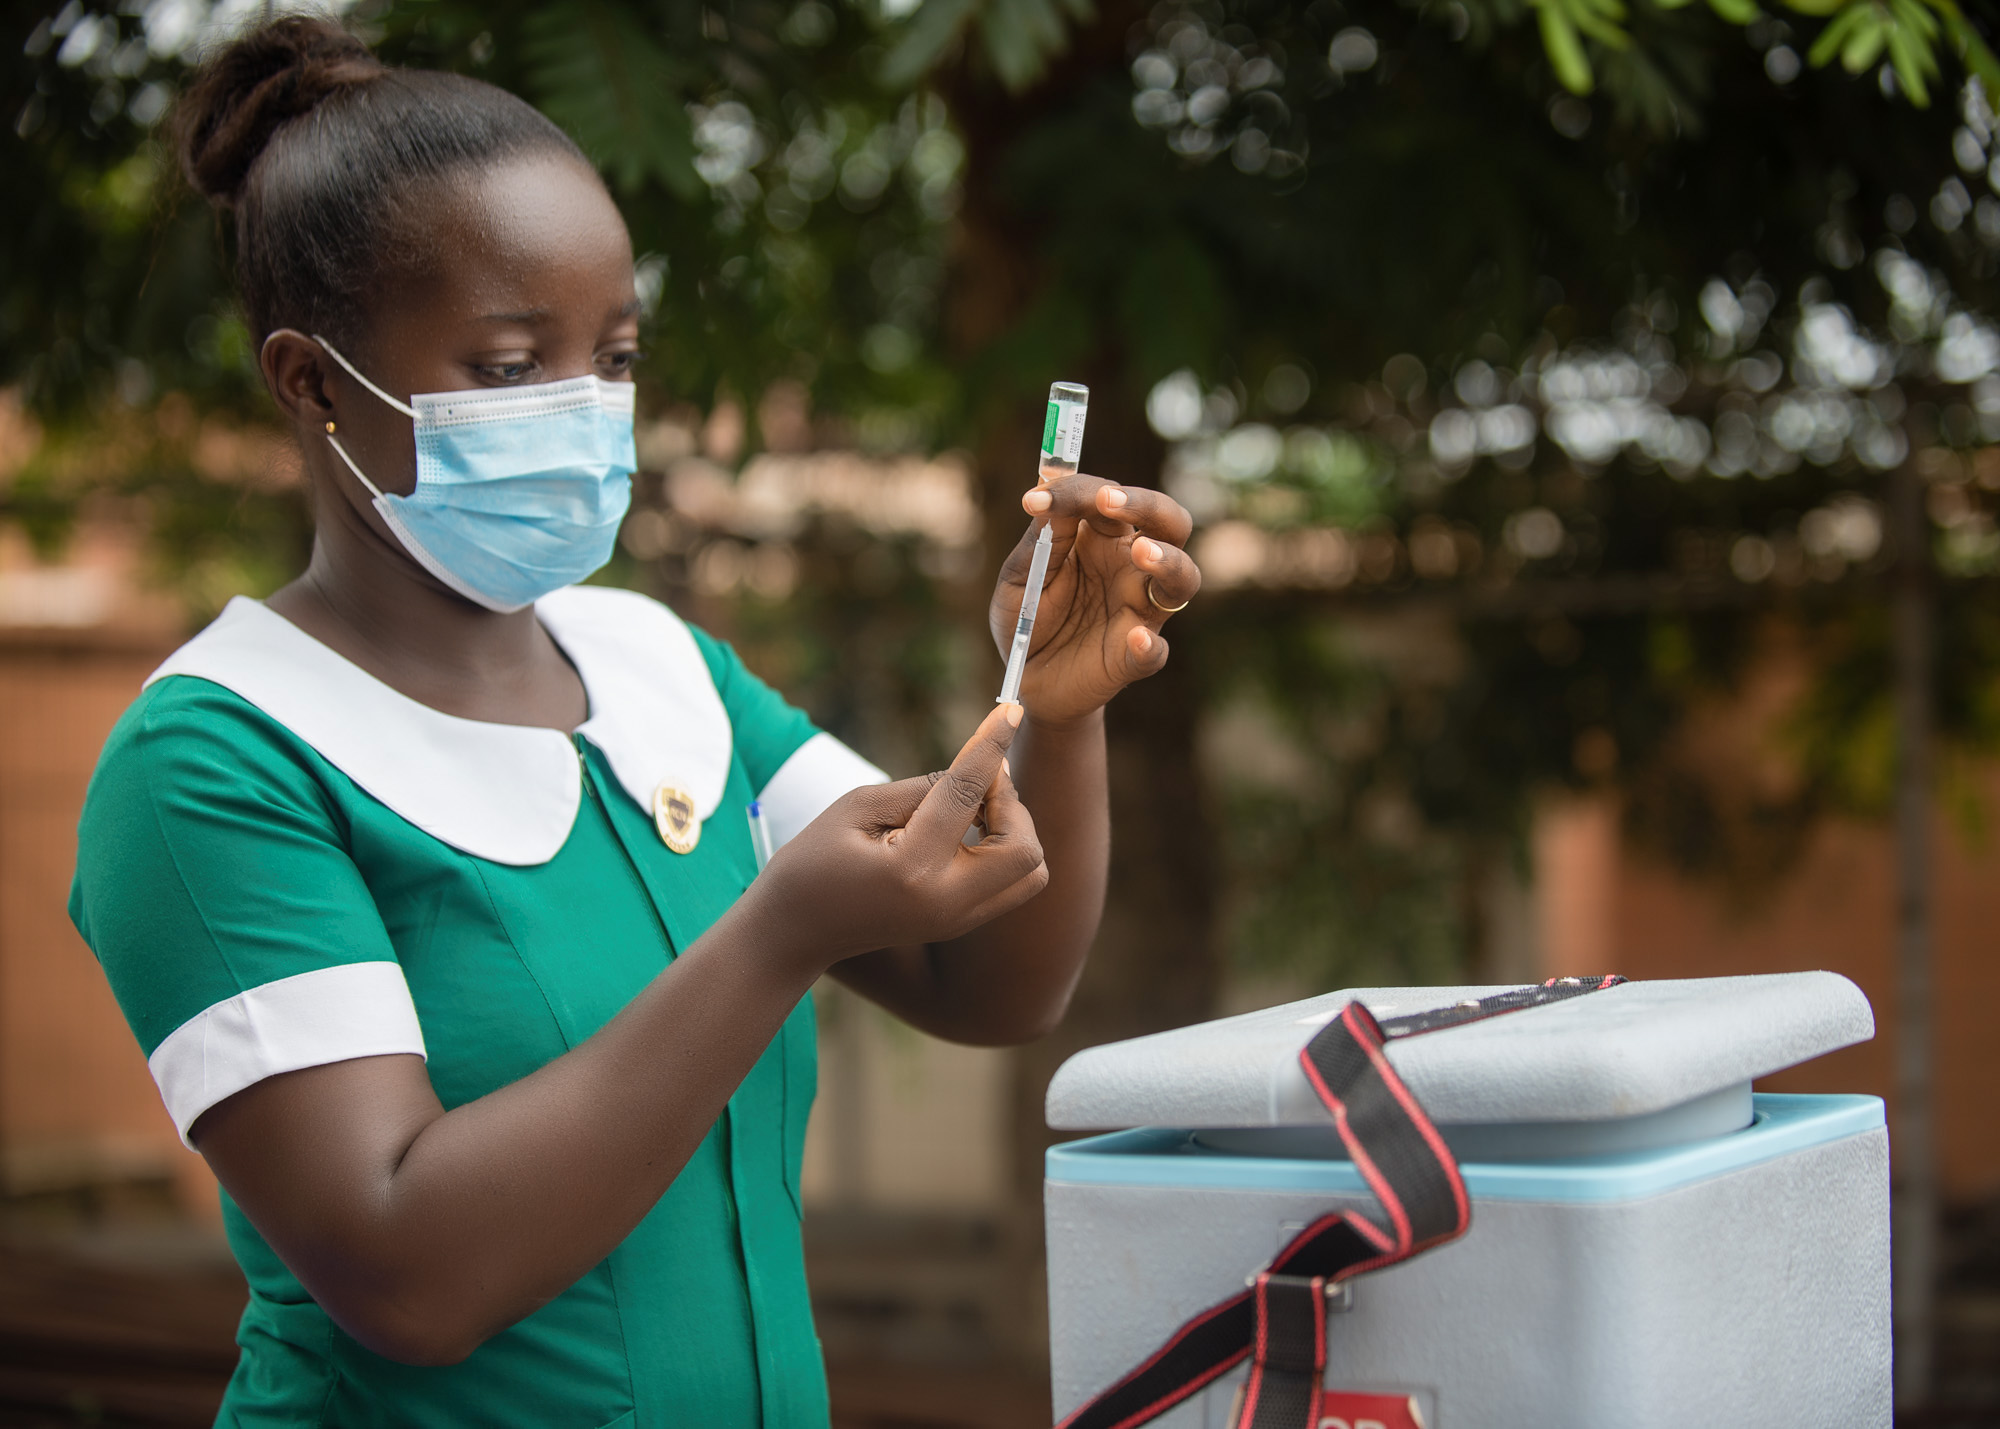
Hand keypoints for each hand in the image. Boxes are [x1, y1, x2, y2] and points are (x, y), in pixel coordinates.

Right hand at [747, 704, 1049, 966]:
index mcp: (913, 869)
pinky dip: (1005, 846)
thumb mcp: (859, 806)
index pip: (967, 795)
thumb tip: (981, 767)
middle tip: (978, 777)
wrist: (796, 931)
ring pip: (1030, 869)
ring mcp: (958, 921)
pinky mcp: (962, 924)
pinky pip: (1012, 882)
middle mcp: (947, 902)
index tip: (1011, 710)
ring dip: (1015, 827)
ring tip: (973, 805)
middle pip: (1024, 847)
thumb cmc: (815, 860)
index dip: (991, 746)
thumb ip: (922, 787)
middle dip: (1012, 801)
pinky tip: (969, 827)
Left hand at [989, 474, 1200, 725]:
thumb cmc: (1025, 619)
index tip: (1036, 499)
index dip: (1078, 491)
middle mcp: (1131, 569)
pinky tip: (1135, 637)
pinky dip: (1150, 645)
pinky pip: (1155, 651)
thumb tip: (1049, 504)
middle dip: (1147, 504)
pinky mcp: (1133, 658)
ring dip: (1169, 560)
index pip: (1110, 498)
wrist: (1025, 680)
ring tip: (1141, 551)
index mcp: (1102, 540)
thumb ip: (1038, 544)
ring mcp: (1139, 612)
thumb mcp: (1017, 578)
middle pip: (1169, 523)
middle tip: (1108, 500)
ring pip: (1183, 578)